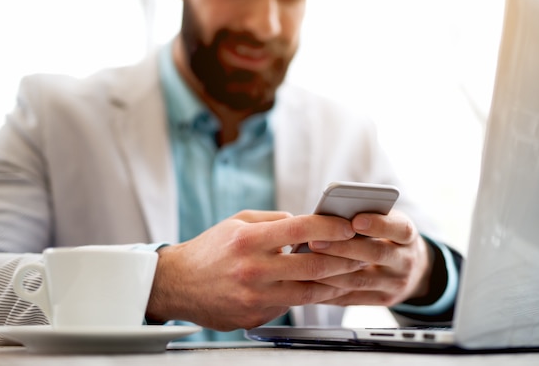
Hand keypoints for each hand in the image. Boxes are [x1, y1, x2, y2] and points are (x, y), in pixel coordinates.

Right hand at [145, 210, 367, 330]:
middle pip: (312, 266)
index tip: (348, 226)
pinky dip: (308, 296)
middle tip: (361, 253)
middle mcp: (253, 270)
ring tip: (349, 273)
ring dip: (334, 282)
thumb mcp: (238, 223)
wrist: (177, 284)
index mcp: (249, 240)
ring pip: (308, 292)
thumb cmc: (210, 249)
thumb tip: (305, 223)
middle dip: (344, 258)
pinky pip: (290, 306)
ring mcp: (254, 297)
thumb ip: (273, 221)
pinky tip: (321, 288)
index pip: (301, 229)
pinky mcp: (254, 317)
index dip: (330, 227)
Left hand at [307, 210, 433, 305]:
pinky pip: (351, 298)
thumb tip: (331, 214)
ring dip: (330, 272)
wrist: (411, 268)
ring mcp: (395, 284)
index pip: (400, 229)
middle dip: (343, 248)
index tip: (355, 220)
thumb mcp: (387, 220)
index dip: (379, 225)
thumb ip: (368, 215)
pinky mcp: (381, 300)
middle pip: (376, 255)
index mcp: (408, 236)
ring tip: (306, 262)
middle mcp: (405, 261)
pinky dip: (328, 291)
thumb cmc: (388, 235)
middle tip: (315, 241)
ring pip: (360, 280)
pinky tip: (309, 282)